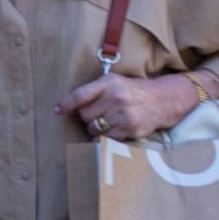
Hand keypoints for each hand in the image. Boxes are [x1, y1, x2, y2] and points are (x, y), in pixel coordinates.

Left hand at [53, 73, 197, 139]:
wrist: (161, 100)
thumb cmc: (130, 90)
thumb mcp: (113, 81)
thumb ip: (92, 90)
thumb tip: (66, 105)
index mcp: (109, 83)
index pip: (80, 95)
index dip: (66, 104)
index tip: (57, 111)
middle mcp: (116, 98)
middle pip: (85, 115)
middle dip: (86, 116)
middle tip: (98, 112)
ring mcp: (124, 115)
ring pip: (94, 128)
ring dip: (95, 126)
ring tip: (107, 119)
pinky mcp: (130, 130)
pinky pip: (106, 138)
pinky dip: (106, 135)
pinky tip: (115, 126)